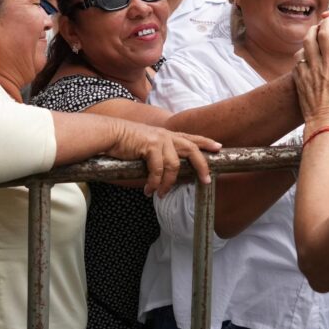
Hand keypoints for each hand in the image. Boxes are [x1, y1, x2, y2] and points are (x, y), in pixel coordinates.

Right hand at [106, 123, 220, 196]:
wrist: (110, 134)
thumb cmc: (126, 142)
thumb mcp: (147, 145)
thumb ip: (159, 154)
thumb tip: (167, 173)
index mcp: (167, 135)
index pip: (191, 137)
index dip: (205, 142)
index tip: (219, 147)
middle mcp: (166, 135)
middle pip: (192, 149)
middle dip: (202, 165)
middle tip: (207, 181)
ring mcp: (159, 139)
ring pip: (174, 165)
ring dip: (168, 183)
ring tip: (160, 194)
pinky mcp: (150, 145)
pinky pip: (158, 170)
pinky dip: (154, 183)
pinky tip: (149, 190)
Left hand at [294, 17, 328, 132]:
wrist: (324, 123)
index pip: (325, 34)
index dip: (327, 23)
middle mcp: (315, 65)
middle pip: (309, 37)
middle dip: (314, 28)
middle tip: (320, 25)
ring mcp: (304, 73)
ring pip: (302, 50)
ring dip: (307, 42)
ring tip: (313, 40)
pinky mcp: (298, 82)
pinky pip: (297, 63)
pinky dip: (302, 57)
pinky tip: (307, 59)